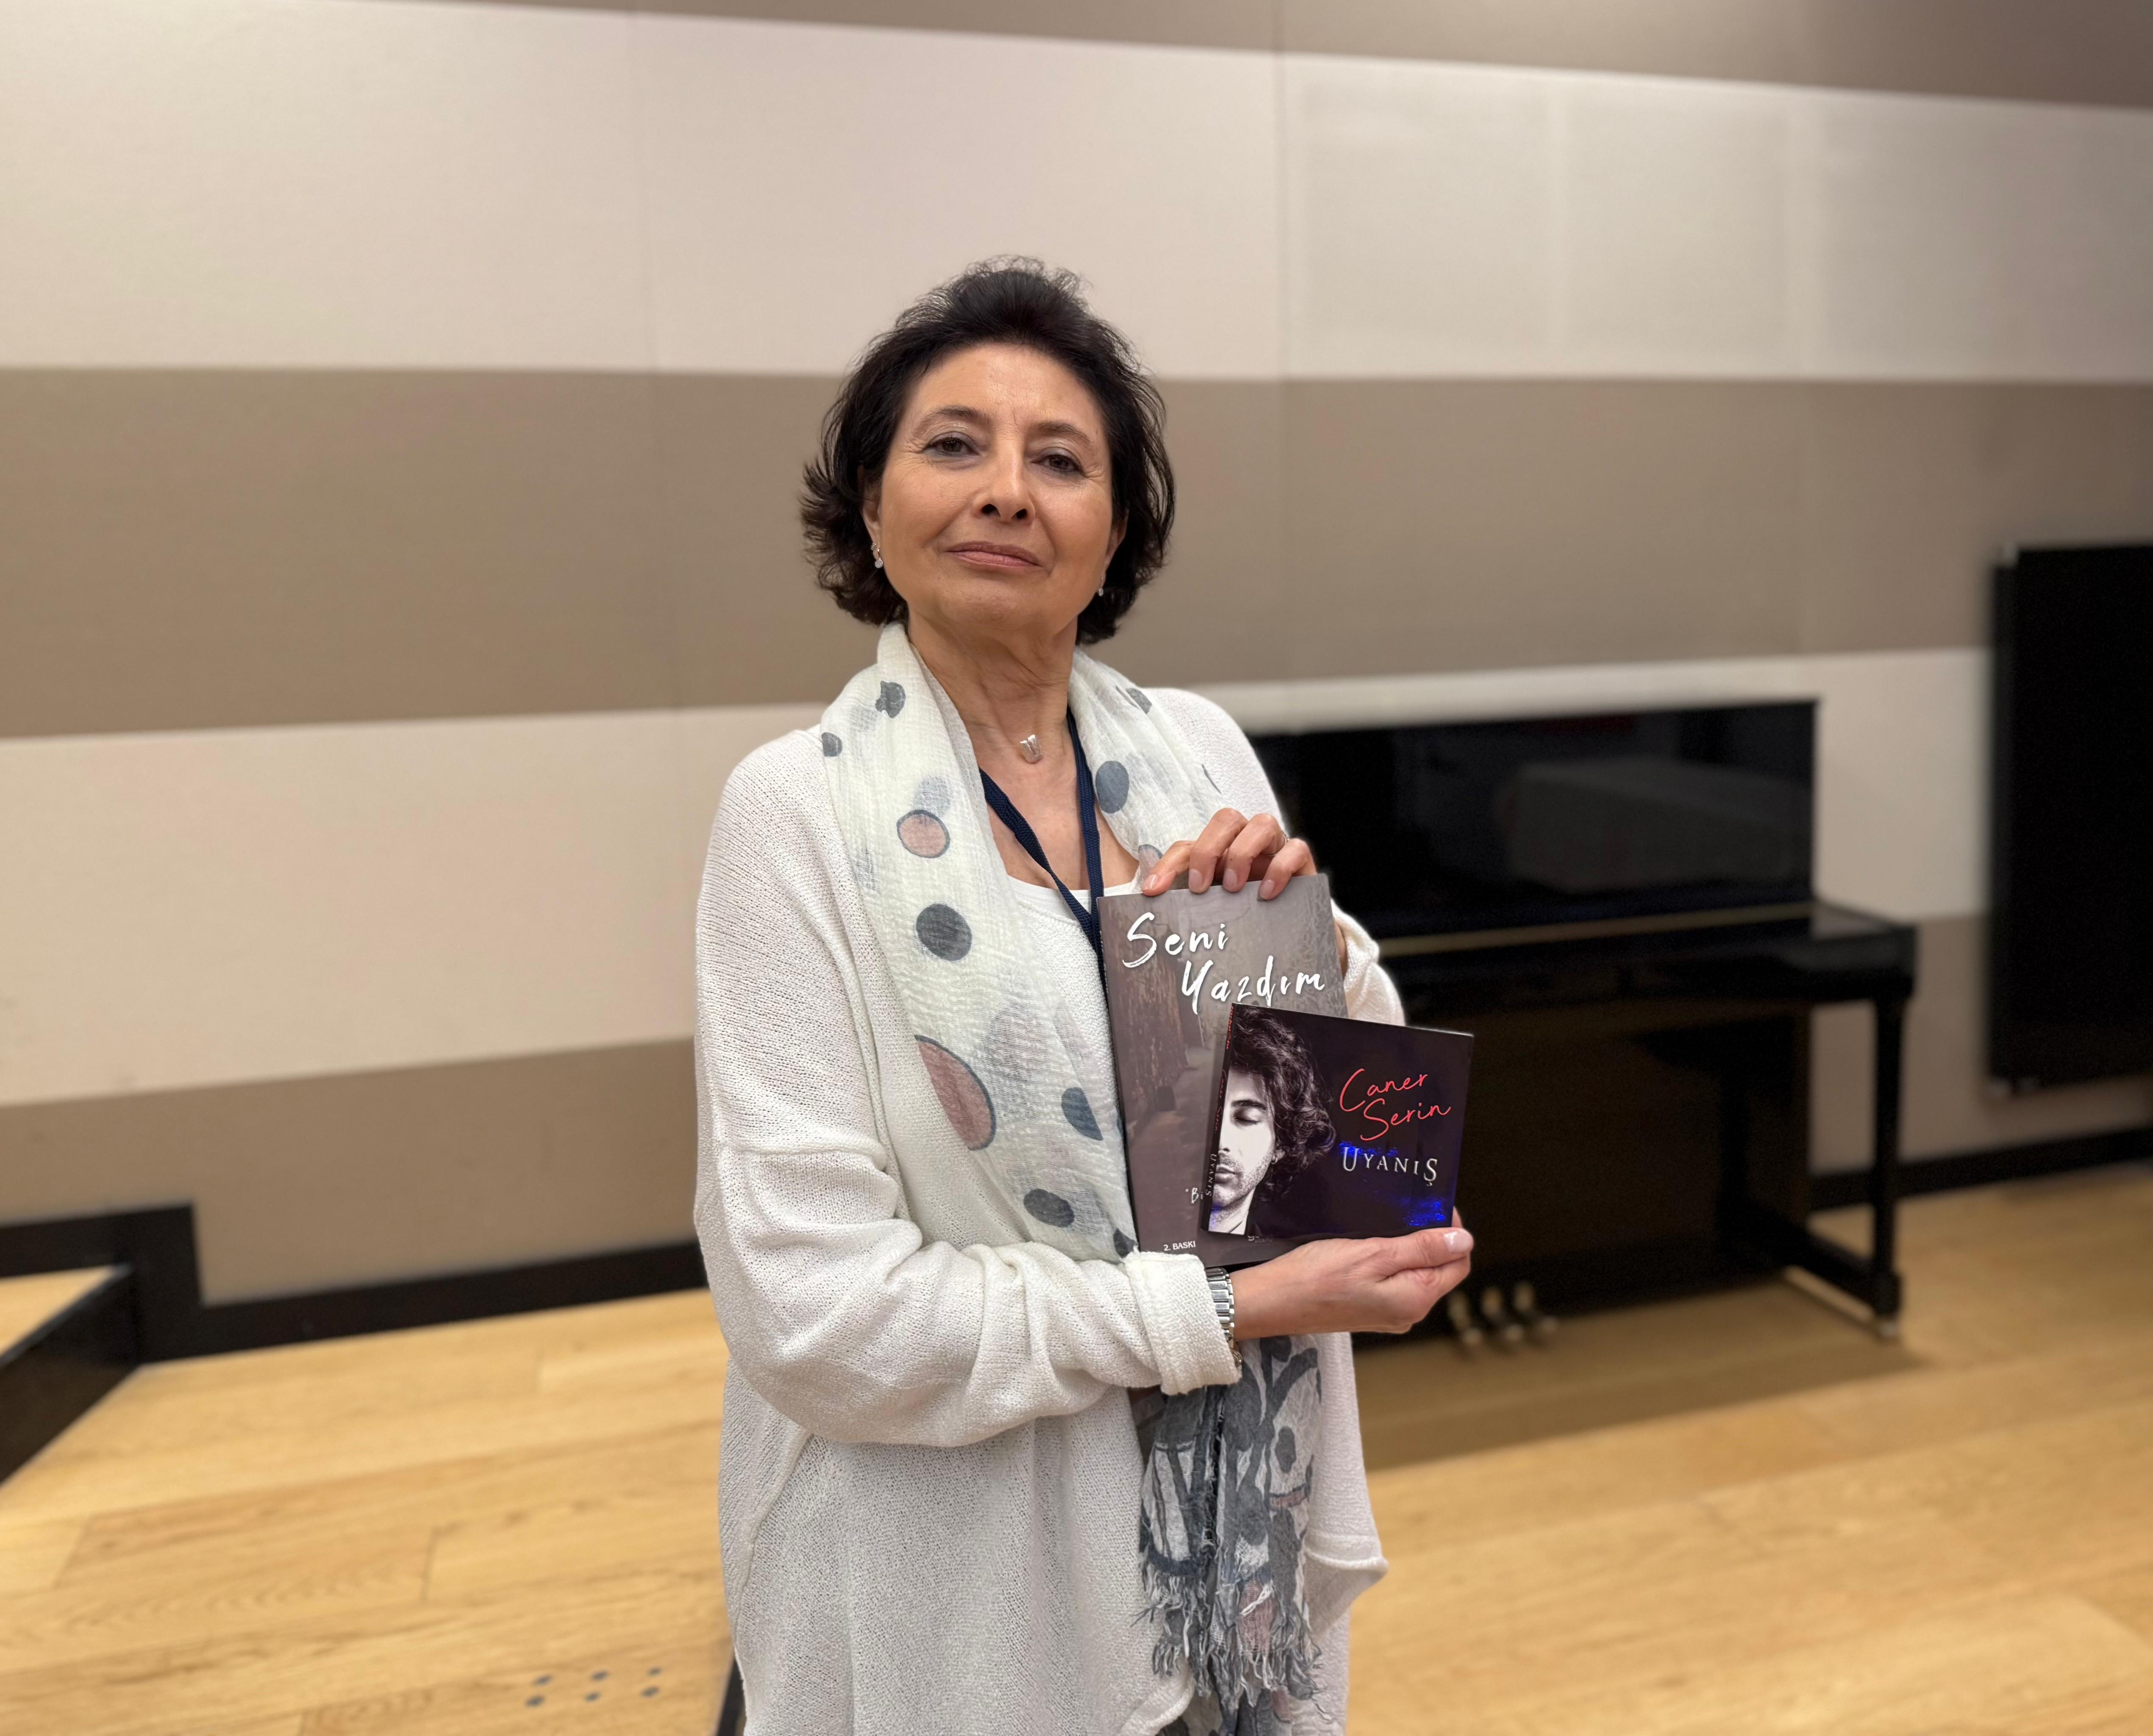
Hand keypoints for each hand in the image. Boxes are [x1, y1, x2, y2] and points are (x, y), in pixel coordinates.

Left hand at [1143, 808, 1350, 971]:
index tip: (1153, 892)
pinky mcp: (1301, 862)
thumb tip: (1152, 909)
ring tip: (1233, 889)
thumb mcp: (1213, 911)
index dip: (1167, 865)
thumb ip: (1188, 906)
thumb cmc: (1245, 919)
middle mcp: (1246, 841)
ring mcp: (1276, 848)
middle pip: (1226, 819)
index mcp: (1219, 852)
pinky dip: (1280, 869)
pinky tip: (1267, 895)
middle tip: (1200, 888)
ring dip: (1242, 853)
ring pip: (1262, 823)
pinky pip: (1296, 849)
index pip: (1188, 846)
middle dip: (1208, 850)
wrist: (1291, 938)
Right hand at [1229, 1217, 1472, 1338]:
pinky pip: (1393, 1280)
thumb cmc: (1316, 1276)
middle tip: (1407, 1207)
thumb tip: (1464, 1240)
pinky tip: (1371, 1241)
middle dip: (1430, 1237)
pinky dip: (1390, 1259)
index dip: (1453, 1231)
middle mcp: (1408, 1312)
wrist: (1272, 1302)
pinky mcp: (1368, 1309)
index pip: (1458, 1262)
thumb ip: (1422, 1249)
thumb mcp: (1374, 1254)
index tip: (1432, 1204)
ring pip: (1414, 1272)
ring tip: (1387, 1220)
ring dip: (1408, 1246)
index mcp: (1416, 1299)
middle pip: (1438, 1268)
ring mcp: (1388, 1313)